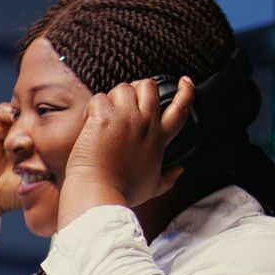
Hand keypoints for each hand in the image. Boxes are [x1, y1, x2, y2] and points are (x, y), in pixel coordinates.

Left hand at [57, 76, 192, 227]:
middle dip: (138, 88)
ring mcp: (126, 119)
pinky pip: (100, 98)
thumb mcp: (153, 187)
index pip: (181, 108)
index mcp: (159, 138)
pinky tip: (89, 121)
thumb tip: (180, 171)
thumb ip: (169, 178)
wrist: (100, 193)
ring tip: (104, 115)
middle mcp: (146, 124)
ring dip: (113, 97)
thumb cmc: (123, 192)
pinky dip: (93, 107)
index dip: (186, 91)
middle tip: (125, 100)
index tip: (184, 81)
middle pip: (150, 87)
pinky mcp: (103, 118)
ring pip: (124, 88)